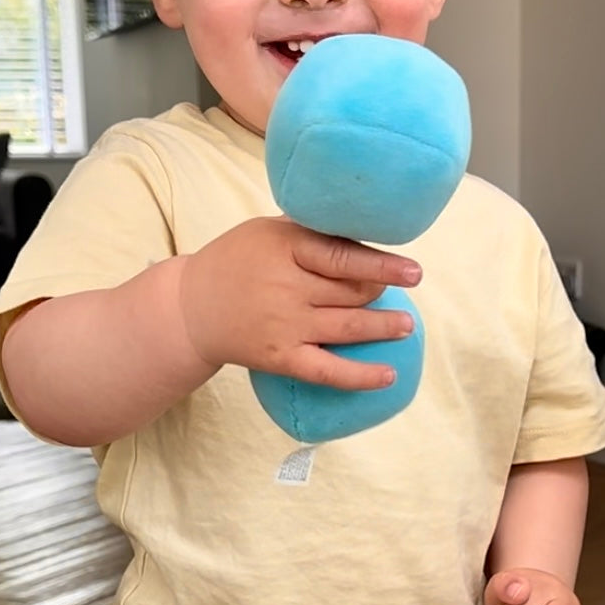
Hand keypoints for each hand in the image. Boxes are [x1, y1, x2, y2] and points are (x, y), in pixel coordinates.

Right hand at [178, 216, 421, 390]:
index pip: (344, 257)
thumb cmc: (237, 260)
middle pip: (352, 292)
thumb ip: (312, 231)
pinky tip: (388, 375)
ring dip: (384, 327)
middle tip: (403, 290)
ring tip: (405, 325)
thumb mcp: (268, 231)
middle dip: (382, 291)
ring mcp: (285, 325)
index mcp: (286, 248)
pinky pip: (328, 371)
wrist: (189, 307)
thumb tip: (364, 228)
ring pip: (348, 327)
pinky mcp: (281, 357)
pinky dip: (361, 376)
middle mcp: (288, 287)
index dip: (383, 265)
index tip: (414, 270)